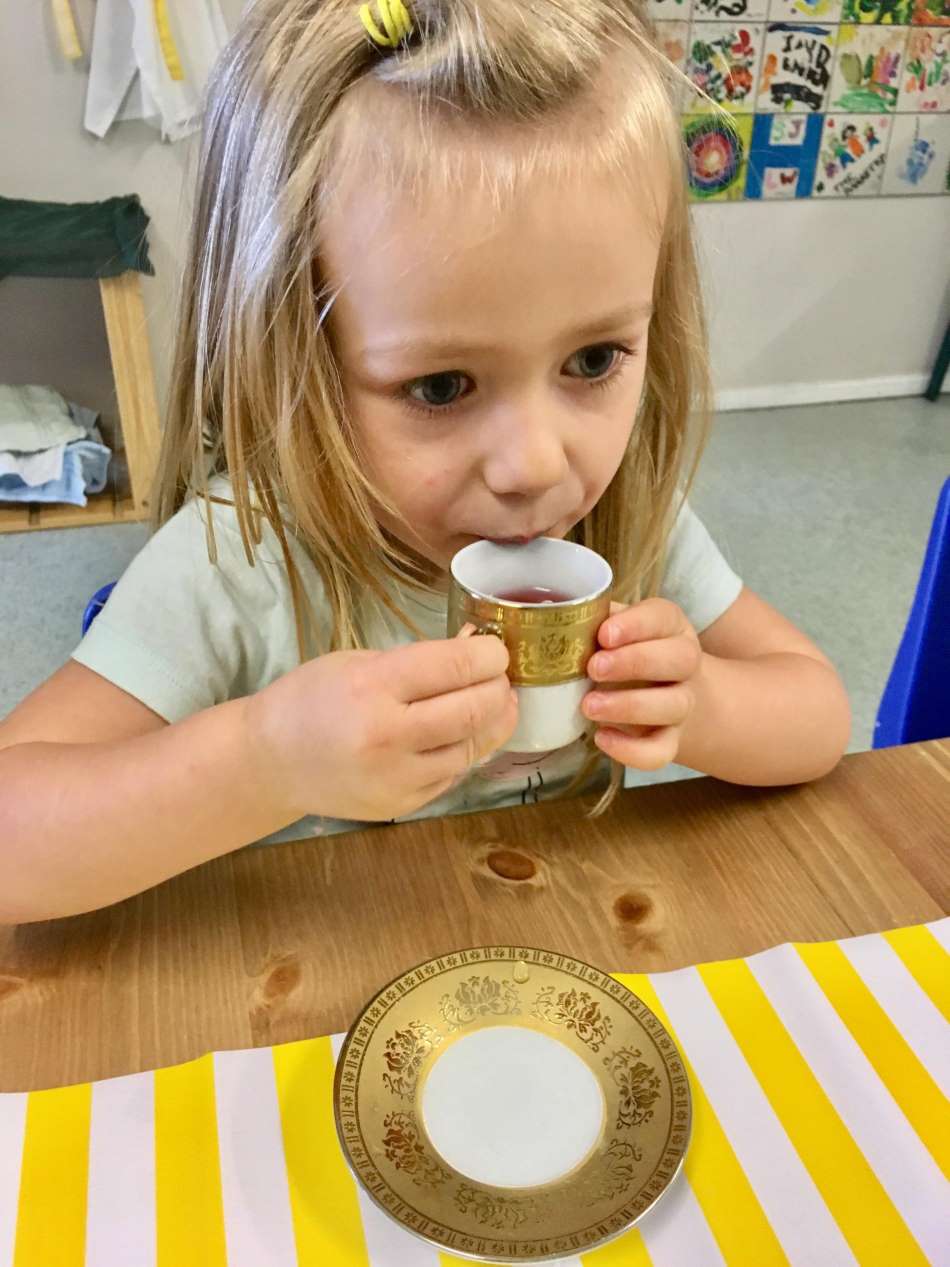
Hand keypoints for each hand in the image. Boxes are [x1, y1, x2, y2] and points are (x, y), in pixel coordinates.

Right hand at [245, 636, 517, 821]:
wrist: (270, 762)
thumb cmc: (311, 700)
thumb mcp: (358, 662)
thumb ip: (418, 660)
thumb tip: (474, 649)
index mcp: (372, 687)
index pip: (454, 667)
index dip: (488, 655)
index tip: (496, 650)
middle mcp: (387, 736)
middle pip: (473, 710)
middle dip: (499, 687)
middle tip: (501, 677)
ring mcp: (397, 778)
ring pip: (471, 747)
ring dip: (493, 722)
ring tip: (497, 703)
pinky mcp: (403, 805)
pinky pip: (453, 775)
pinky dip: (467, 751)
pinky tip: (464, 734)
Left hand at [581, 598, 701, 770]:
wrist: (666, 696)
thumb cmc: (627, 653)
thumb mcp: (616, 630)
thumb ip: (594, 619)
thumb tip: (554, 610)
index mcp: (670, 627)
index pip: (664, 617)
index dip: (636, 625)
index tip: (604, 635)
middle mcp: (684, 663)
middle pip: (680, 658)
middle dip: (635, 662)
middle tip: (593, 669)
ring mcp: (682, 703)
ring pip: (674, 705)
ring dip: (630, 706)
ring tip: (589, 706)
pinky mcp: (672, 740)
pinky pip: (662, 751)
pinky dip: (632, 750)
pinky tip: (601, 738)